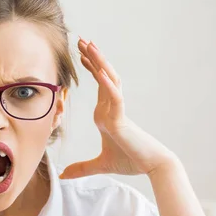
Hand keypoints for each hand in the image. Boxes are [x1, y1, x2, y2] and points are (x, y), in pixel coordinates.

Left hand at [59, 38, 177, 178]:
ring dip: (99, 62)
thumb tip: (64, 175)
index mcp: (106, 113)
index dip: (90, 69)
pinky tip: (99, 71)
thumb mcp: (100, 165)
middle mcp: (111, 108)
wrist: (150, 166)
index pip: (98, 85)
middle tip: (80, 40)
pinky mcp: (121, 119)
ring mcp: (117, 111)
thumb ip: (82, 168)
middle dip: (91, 58)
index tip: (80, 55)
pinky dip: (107, 84)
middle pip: (102, 76)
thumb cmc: (130, 161)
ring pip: (109, 81)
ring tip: (89, 45)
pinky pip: (114, 97)